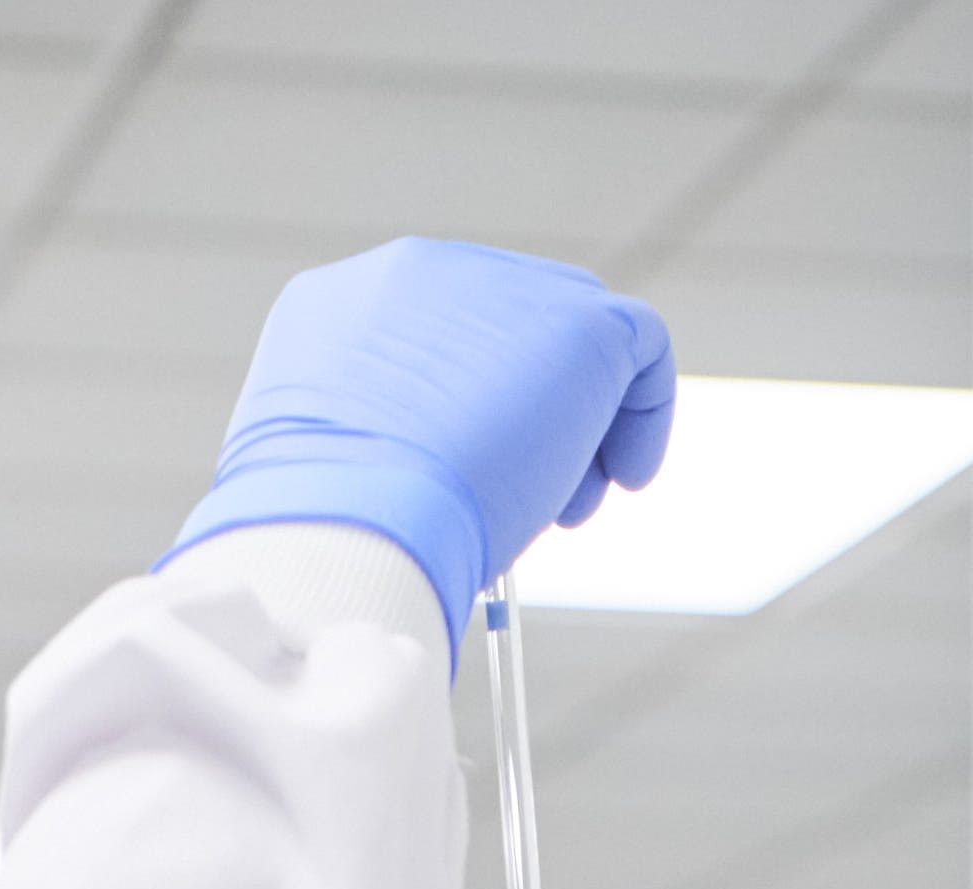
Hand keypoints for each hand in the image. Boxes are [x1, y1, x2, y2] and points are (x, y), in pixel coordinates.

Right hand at [164, 239, 678, 644]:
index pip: (434, 340)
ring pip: (570, 339)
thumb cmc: (328, 530)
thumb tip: (425, 479)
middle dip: (524, 416)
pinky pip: (639, 346)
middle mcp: (415, 274)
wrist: (349, 526)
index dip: (466, 411)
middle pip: (506, 329)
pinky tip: (624, 478)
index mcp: (340, 306)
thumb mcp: (329, 472)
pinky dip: (644, 414)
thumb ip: (375, 445)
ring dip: (577, 429)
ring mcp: (499, 287)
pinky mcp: (577, 321)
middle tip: (533, 503)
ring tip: (565, 511)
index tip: (472, 481)